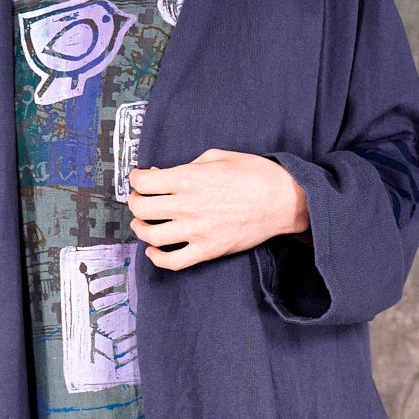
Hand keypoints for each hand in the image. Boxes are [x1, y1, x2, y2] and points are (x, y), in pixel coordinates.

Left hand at [127, 149, 311, 270]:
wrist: (283, 201)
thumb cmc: (254, 174)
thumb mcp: (217, 156)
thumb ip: (186, 165)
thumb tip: (162, 174)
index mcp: (189, 178)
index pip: (143, 182)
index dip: (135, 179)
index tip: (140, 179)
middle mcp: (188, 205)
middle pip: (141, 208)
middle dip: (135, 201)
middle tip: (140, 199)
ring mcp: (197, 230)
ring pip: (151, 235)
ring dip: (141, 228)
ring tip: (144, 223)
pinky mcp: (207, 250)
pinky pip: (173, 261)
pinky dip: (157, 258)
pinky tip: (154, 250)